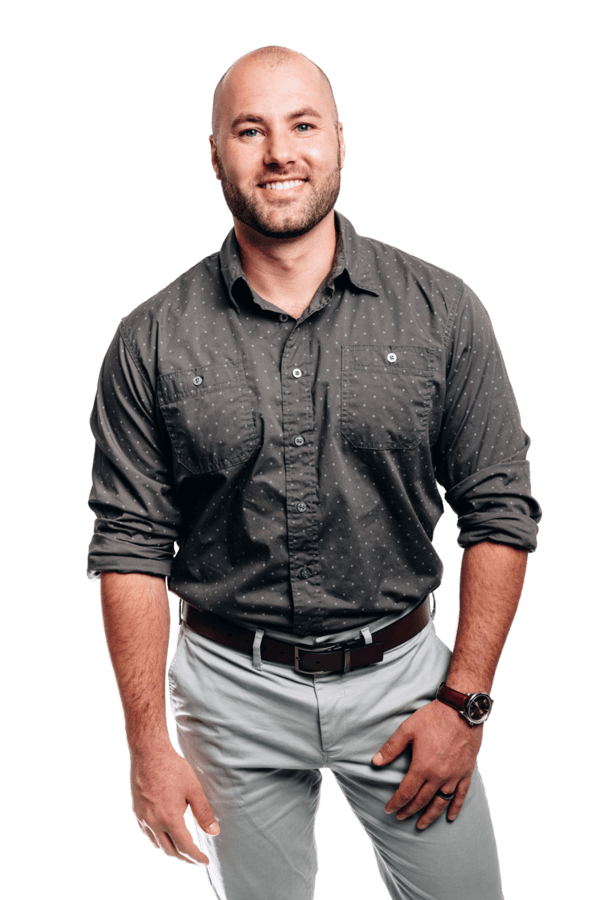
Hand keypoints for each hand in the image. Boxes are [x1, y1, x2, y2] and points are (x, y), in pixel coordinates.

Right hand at [130, 744, 218, 864]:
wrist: (149, 753)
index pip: (185, 848)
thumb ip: (204, 813)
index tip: (205, 861)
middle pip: (170, 850)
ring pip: (157, 844)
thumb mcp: (194, 789)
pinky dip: (158, 840)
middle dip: (184, 857)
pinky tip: (165, 835)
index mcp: (169, 819)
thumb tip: (214, 832)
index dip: (196, 857)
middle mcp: (153, 823)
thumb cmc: (173, 769)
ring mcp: (142, 819)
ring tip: (182, 849)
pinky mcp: (136, 812)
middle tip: (195, 858)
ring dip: (170, 850)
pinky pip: (147, 834)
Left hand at [372, 699, 483, 828]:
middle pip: (422, 800)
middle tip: (401, 817)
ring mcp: (454, 776)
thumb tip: (375, 762)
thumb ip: (391, 748)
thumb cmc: (433, 717)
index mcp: (422, 767)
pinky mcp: (466, 772)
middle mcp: (438, 776)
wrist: (461, 710)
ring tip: (421, 824)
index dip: (396, 803)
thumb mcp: (407, 729)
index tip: (389, 810)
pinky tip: (449, 817)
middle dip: (409, 810)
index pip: (406, 792)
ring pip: (440, 802)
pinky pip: (461, 795)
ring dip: (430, 815)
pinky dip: (455, 808)